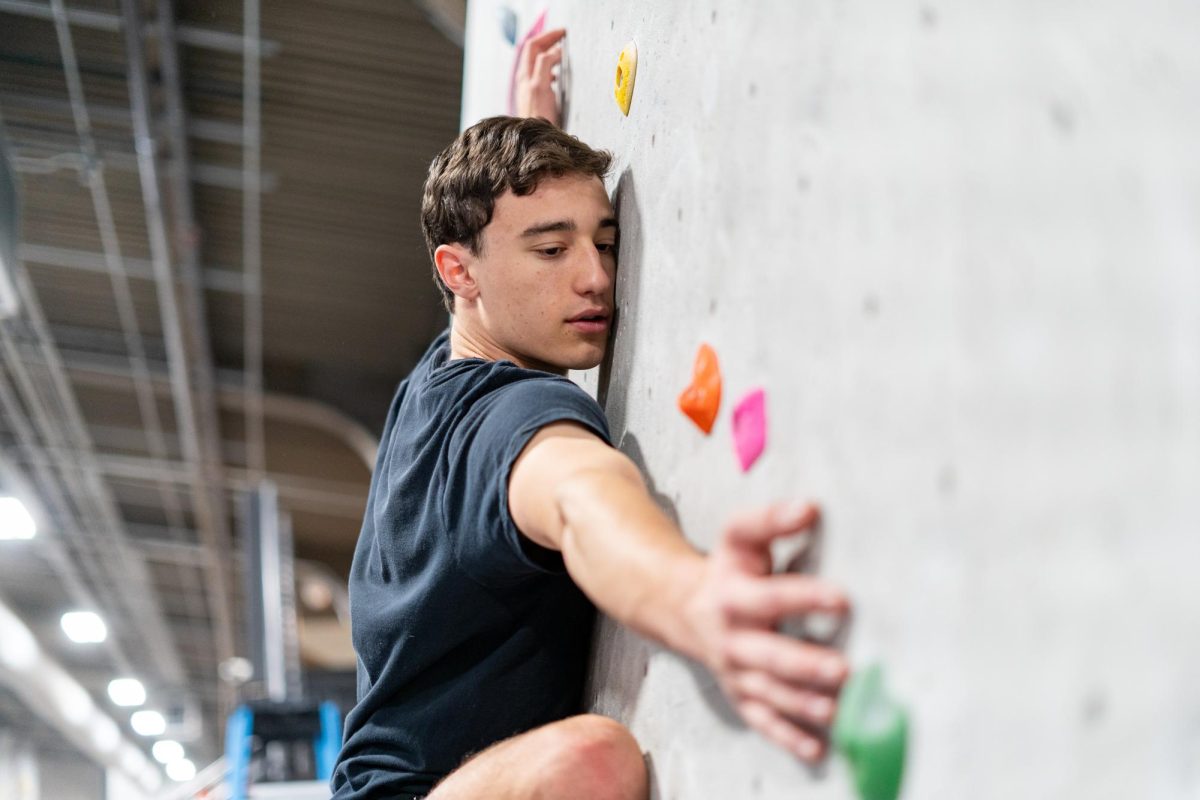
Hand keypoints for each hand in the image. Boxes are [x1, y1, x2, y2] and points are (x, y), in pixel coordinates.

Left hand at [515, 28, 564, 124]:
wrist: (536, 138)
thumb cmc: (538, 115)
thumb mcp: (541, 85)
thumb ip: (545, 65)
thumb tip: (555, 51)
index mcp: (525, 74)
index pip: (534, 45)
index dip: (548, 36)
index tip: (563, 33)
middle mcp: (524, 80)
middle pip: (534, 52)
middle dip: (548, 41)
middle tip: (563, 37)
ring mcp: (528, 89)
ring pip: (537, 64)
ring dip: (549, 54)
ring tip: (561, 52)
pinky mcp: (535, 99)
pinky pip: (541, 77)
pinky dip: (550, 70)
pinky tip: (557, 77)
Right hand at [687, 502, 851, 761]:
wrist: (683, 608)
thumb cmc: (727, 568)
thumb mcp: (741, 537)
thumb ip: (772, 521)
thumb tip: (809, 508)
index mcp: (732, 597)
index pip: (769, 598)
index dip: (803, 597)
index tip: (841, 597)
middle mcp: (732, 639)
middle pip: (768, 655)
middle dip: (804, 664)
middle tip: (842, 670)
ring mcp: (735, 672)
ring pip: (768, 693)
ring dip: (801, 704)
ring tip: (836, 710)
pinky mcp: (741, 695)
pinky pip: (763, 721)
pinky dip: (787, 737)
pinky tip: (817, 747)